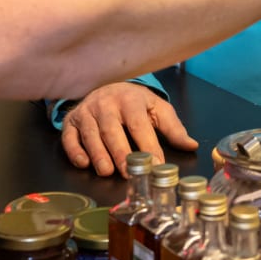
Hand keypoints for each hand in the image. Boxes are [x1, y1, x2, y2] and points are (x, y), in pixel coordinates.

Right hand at [60, 83, 196, 175]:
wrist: (108, 86)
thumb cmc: (136, 103)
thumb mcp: (157, 109)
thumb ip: (173, 128)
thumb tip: (191, 145)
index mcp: (131, 100)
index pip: (139, 124)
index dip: (148, 145)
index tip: (156, 164)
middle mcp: (107, 104)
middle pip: (112, 129)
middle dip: (120, 152)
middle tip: (127, 173)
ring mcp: (87, 111)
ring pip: (91, 133)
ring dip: (97, 153)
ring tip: (106, 171)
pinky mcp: (72, 121)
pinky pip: (69, 136)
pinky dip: (74, 150)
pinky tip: (83, 163)